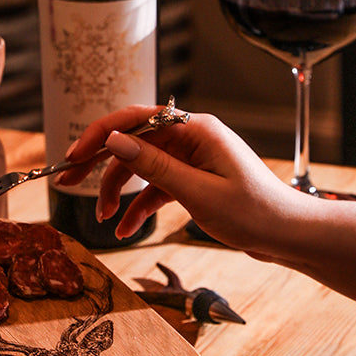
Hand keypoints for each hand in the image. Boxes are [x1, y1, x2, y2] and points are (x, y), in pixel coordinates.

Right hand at [60, 106, 303, 255]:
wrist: (289, 235)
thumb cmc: (254, 212)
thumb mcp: (197, 192)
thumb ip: (153, 166)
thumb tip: (114, 140)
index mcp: (195, 130)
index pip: (134, 119)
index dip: (98, 135)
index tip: (71, 156)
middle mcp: (191, 138)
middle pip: (132, 142)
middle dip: (98, 163)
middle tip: (66, 181)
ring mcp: (192, 159)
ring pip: (140, 167)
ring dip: (117, 191)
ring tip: (103, 219)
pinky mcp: (194, 180)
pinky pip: (156, 187)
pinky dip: (139, 206)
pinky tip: (125, 229)